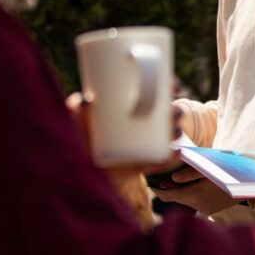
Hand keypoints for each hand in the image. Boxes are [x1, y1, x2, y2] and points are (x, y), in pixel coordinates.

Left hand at [65, 92, 182, 188]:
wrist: (88, 169)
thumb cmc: (85, 138)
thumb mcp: (81, 121)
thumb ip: (77, 110)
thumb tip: (86, 101)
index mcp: (138, 108)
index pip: (160, 93)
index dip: (170, 87)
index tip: (174, 85)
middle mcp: (149, 125)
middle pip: (171, 114)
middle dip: (177, 112)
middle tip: (173, 113)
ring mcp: (151, 144)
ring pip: (172, 135)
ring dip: (177, 132)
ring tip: (174, 132)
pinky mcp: (148, 163)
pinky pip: (166, 159)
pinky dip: (173, 156)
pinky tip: (177, 152)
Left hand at [151, 166, 235, 215]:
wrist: (251, 187)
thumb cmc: (230, 174)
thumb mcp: (210, 169)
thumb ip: (190, 174)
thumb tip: (173, 179)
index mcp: (195, 194)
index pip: (167, 195)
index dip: (157, 189)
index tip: (150, 182)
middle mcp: (198, 205)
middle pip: (176, 198)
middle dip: (169, 189)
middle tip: (162, 177)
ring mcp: (205, 209)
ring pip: (185, 200)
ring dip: (182, 191)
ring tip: (179, 179)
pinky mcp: (211, 210)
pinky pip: (195, 202)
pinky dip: (192, 194)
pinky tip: (197, 185)